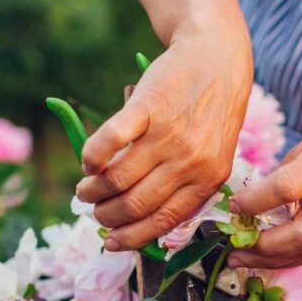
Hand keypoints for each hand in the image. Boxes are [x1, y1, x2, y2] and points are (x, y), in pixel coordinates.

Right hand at [75, 32, 251, 250]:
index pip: (165, 220)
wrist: (216, 58)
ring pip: (118, 177)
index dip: (133, 236)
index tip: (111, 242)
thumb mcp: (214, 155)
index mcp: (209, 178)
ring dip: (93, 189)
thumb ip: (188, 185)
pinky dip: (92, 156)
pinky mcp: (147, 106)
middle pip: (137, 203)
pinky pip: (109, 141)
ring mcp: (169, 133)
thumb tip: (145, 221)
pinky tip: (88, 162)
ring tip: (85, 189)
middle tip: (94, 211)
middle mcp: (190, 160)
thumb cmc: (212, 112)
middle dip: (107, 215)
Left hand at [227, 120, 301, 267]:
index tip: (234, 207)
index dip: (255, 201)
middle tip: (235, 248)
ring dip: (270, 260)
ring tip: (242, 258)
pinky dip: (289, 258)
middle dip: (263, 246)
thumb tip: (251, 202)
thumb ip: (284, 173)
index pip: (286, 188)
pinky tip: (268, 257)